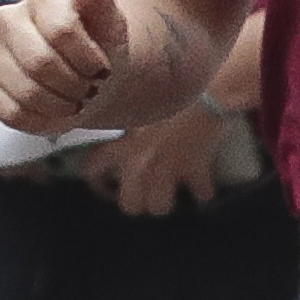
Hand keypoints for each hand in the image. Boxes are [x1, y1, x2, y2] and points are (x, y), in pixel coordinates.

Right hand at [0, 0, 128, 141]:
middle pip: (40, 63)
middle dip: (75, 86)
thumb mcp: (113, 26)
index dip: (88, 60)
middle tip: (90, 90)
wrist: (91, 76)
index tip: (102, 69)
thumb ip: (103, 3)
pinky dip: (40, 121)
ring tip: (75, 100)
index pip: (61, 31)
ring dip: (61, 106)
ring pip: (25, 92)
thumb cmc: (101, 48)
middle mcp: (8, 18)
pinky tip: (54, 112)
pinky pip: (8, 113)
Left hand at [95, 98, 229, 216]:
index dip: (96, 179)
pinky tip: (203, 188)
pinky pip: (200, 194)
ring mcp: (168, 171)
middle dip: (135, 203)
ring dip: (165, 202)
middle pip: (129, 203)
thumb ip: (124, 119)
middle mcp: (141, 164)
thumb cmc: (169, 92)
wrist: (204, 92)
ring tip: (168, 197)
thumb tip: (116, 124)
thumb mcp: (137, 103)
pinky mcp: (195, 172)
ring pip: (160, 207)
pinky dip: (202, 192)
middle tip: (140, 196)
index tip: (100, 181)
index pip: (95, 170)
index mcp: (122, 145)